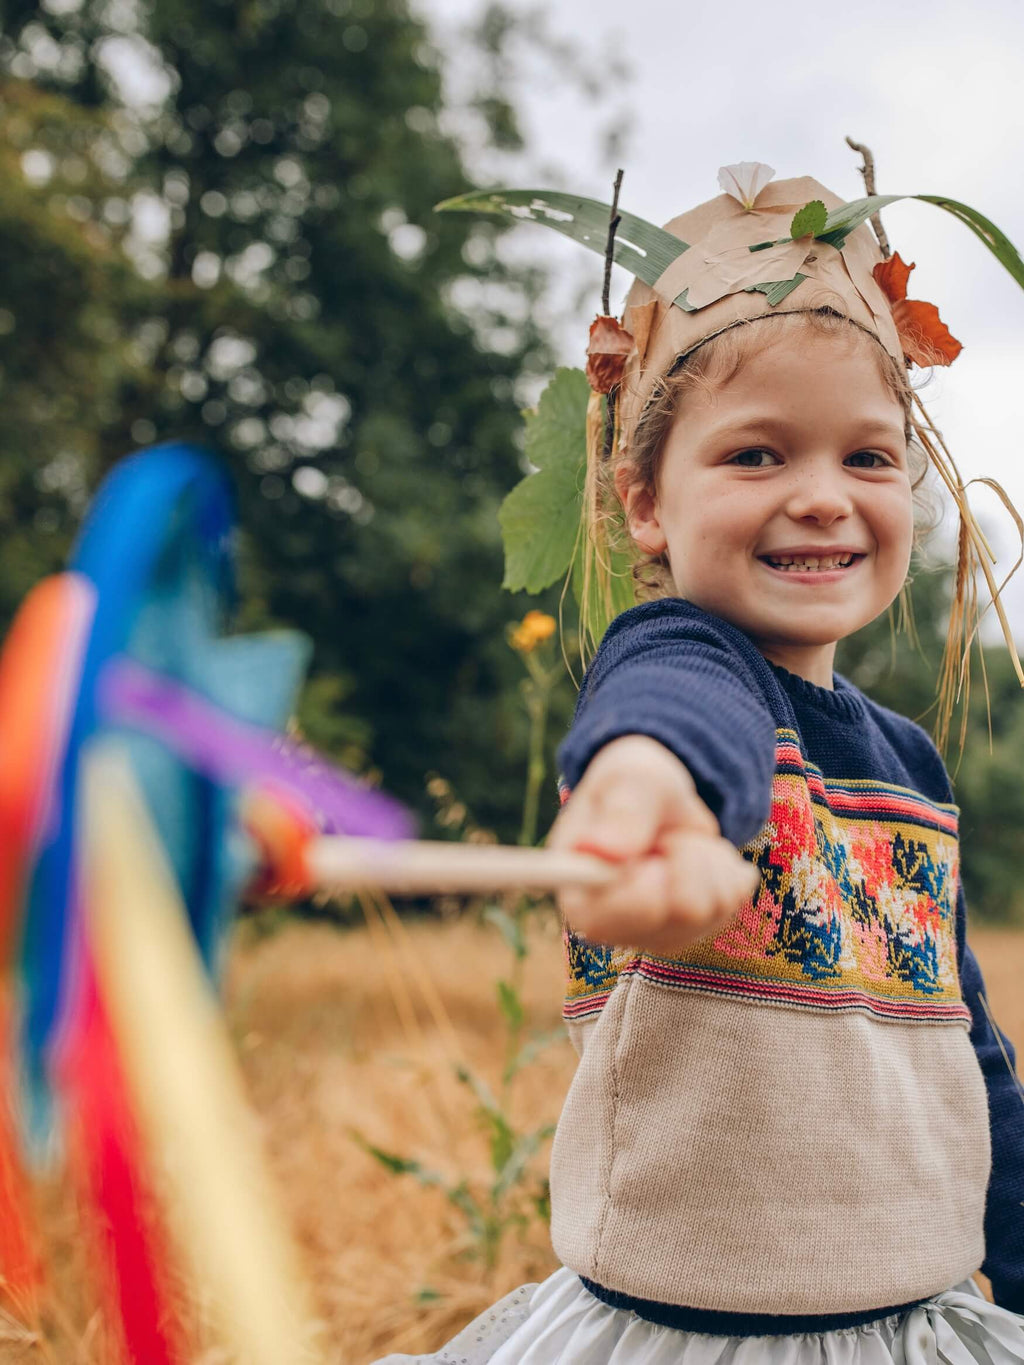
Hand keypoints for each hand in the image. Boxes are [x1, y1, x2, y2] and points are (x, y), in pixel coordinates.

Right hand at [549, 735, 759, 953]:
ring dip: (707, 859)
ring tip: (678, 841)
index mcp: (576, 893)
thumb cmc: (632, 785)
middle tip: (665, 836)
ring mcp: (654, 934)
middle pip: (684, 910)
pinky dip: (725, 869)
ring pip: (713, 906)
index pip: (607, 919)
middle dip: (688, 857)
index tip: (655, 856)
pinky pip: (732, 903)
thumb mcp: (630, 779)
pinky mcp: (691, 932)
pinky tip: (697, 857)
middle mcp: (611, 925)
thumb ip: (623, 810)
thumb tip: (604, 849)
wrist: (658, 799)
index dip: (644, 888)